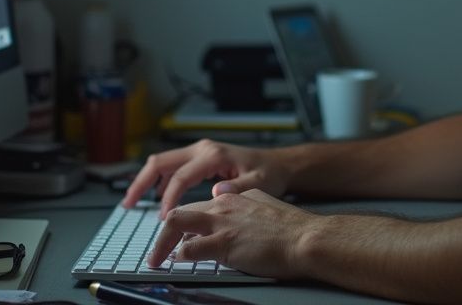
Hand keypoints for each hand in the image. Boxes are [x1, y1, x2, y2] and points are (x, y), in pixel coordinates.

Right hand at [121, 139, 289, 216]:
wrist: (278, 163)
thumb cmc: (269, 173)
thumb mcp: (259, 183)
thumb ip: (239, 189)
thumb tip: (217, 194)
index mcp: (213, 155)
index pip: (180, 177)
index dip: (169, 199)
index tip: (164, 219)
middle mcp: (202, 149)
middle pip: (161, 162)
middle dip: (141, 183)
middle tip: (128, 204)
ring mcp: (199, 151)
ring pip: (162, 162)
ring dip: (146, 180)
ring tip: (133, 202)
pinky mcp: (199, 157)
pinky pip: (172, 166)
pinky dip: (159, 180)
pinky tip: (155, 197)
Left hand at [147, 189, 321, 278]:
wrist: (306, 238)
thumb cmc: (293, 228)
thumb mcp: (266, 203)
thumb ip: (245, 202)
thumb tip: (229, 204)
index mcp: (233, 196)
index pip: (197, 207)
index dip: (184, 223)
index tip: (177, 237)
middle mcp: (222, 205)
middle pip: (180, 213)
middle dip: (163, 232)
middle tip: (156, 251)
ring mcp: (222, 224)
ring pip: (175, 224)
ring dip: (161, 244)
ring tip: (155, 260)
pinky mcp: (224, 243)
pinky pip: (189, 250)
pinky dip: (178, 257)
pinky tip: (176, 264)